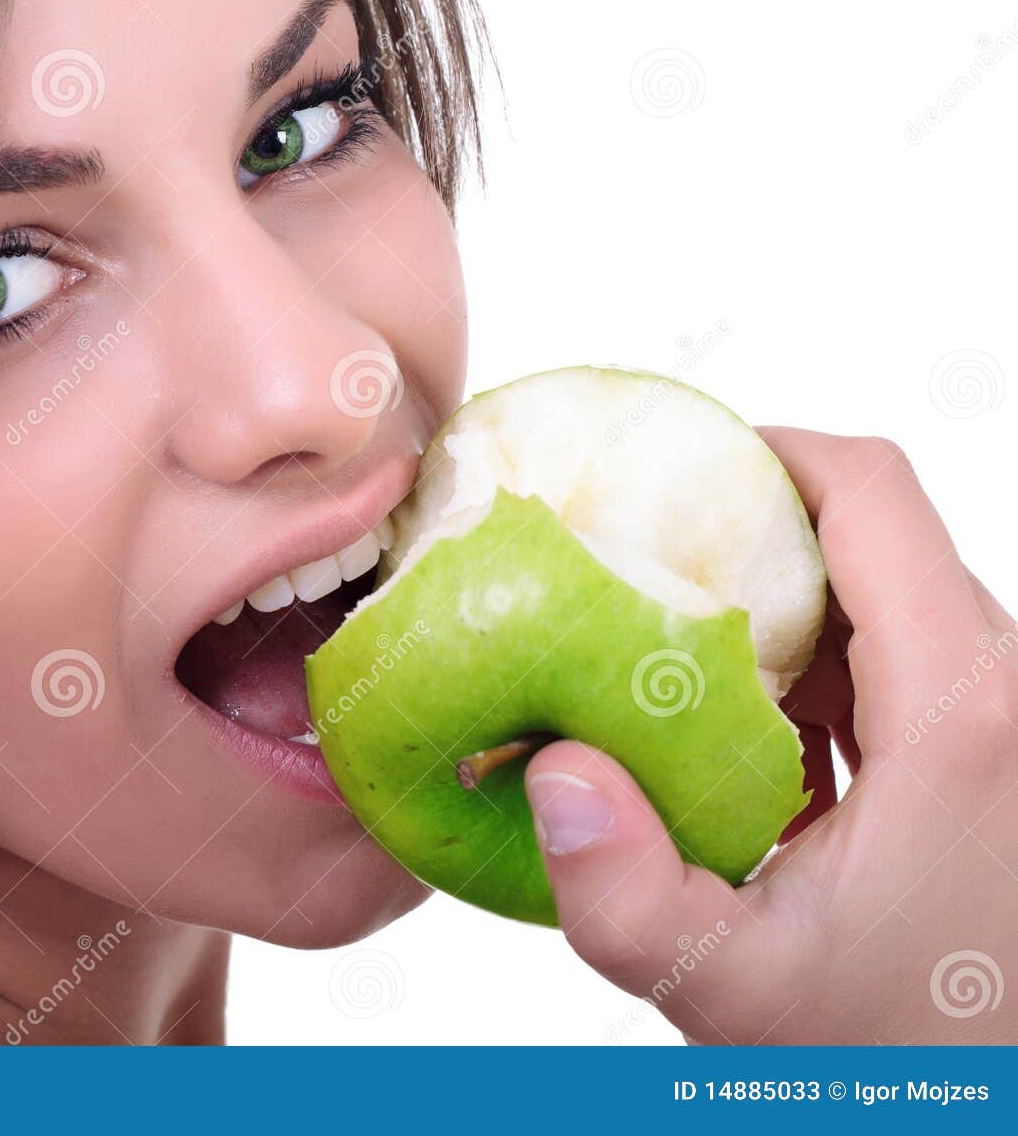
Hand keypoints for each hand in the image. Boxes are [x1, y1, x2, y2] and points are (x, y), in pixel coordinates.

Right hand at [524, 430, 1017, 1042]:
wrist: (991, 1100)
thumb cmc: (896, 1052)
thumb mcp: (739, 992)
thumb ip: (626, 898)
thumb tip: (550, 772)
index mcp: (964, 712)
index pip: (871, 496)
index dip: (766, 451)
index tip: (668, 467)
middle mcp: (1002, 692)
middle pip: (874, 538)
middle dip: (751, 532)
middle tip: (640, 559)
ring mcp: (1000, 722)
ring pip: (887, 601)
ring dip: (780, 607)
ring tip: (669, 645)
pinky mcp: (986, 756)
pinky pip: (901, 665)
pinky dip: (815, 670)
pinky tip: (737, 732)